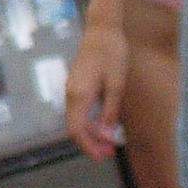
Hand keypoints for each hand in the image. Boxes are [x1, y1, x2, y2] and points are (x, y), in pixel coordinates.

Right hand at [65, 15, 130, 161]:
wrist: (102, 31)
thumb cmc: (112, 55)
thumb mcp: (116, 84)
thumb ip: (110, 110)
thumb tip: (106, 134)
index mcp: (79, 95)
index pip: (77, 129)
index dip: (89, 146)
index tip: (105, 156)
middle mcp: (71, 94)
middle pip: (74, 127)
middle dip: (91, 144)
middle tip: (111, 153)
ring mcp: (71, 90)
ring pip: (76, 120)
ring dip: (90, 134)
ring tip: (110, 142)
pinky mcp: (76, 86)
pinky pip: (78, 111)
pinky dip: (89, 123)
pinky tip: (102, 125)